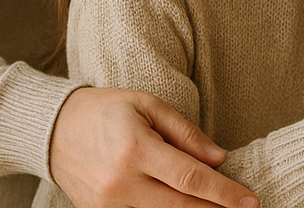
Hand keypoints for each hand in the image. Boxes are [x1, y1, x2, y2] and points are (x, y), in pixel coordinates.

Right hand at [50, 87, 257, 207]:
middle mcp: (121, 183)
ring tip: (215, 207)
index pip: (191, 178)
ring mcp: (108, 204)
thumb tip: (219, 159)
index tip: (250, 201)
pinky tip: (182, 207)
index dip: (224, 193)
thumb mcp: (148, 106)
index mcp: (136, 149)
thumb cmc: (106, 110)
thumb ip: (185, 133)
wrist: (52, 129)